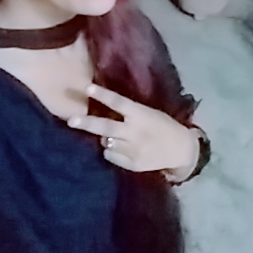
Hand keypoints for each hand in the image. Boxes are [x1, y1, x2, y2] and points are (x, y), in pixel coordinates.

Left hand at [67, 84, 199, 175]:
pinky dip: (110, 151)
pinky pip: (111, 156)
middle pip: (106, 127)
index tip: (87, 88)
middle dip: (87, 123)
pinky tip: (121, 148)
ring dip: (103, 138)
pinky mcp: (132, 164)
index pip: (118, 102)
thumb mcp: (149, 114)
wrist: (181, 150)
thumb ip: (130, 114)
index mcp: (141, 115)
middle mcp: (135, 132)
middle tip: (71, 120)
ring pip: (106, 142)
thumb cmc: (163, 126)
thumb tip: (105, 113)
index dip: (103, 95)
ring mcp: (133, 150)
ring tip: (111, 135)